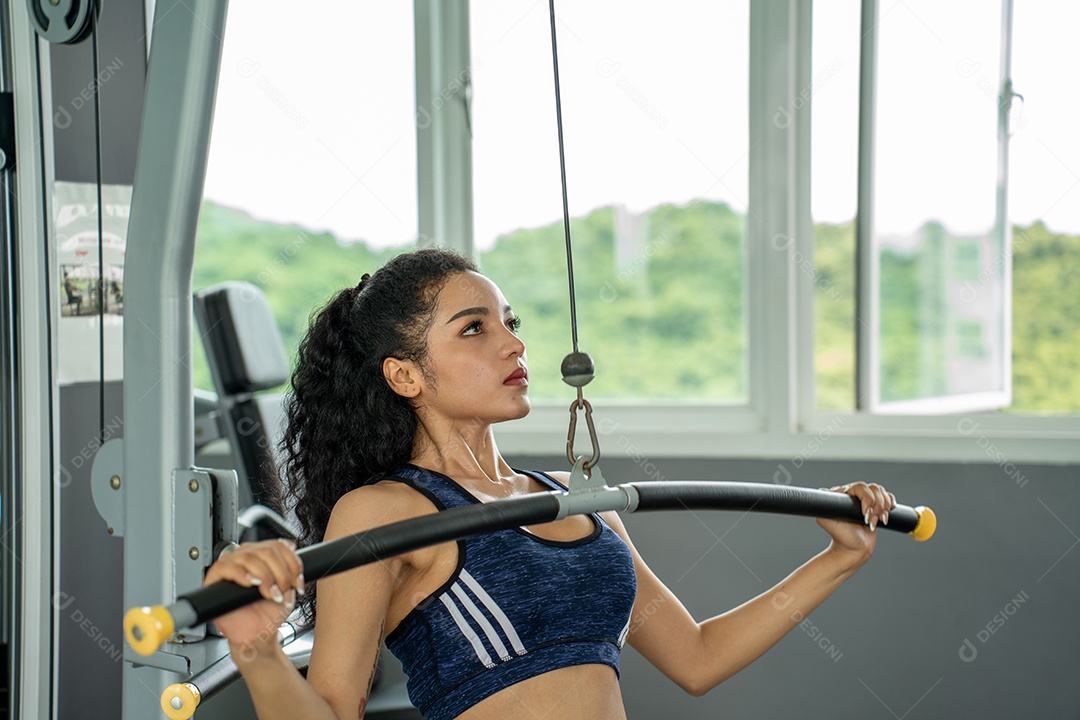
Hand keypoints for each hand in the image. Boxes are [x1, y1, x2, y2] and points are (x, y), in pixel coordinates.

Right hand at [202, 538, 305, 662]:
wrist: (258, 634)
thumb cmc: (269, 612)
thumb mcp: (288, 588)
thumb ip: (290, 567)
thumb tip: (292, 549)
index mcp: (262, 555)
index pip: (278, 545)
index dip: (291, 562)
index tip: (297, 580)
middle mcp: (246, 556)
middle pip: (266, 550)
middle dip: (280, 572)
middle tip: (283, 590)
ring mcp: (230, 565)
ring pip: (249, 557)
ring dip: (265, 576)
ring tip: (270, 594)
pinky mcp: (214, 579)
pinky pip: (225, 567)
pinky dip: (241, 574)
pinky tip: (252, 584)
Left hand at [816, 482, 896, 565]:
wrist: (853, 550)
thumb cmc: (841, 536)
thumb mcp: (826, 521)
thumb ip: (823, 506)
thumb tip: (824, 491)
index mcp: (843, 494)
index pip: (861, 487)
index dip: (867, 500)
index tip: (865, 515)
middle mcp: (855, 495)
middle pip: (874, 489)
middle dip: (877, 507)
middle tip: (870, 522)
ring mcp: (866, 501)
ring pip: (882, 493)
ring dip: (883, 509)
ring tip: (876, 522)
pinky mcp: (876, 508)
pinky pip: (888, 498)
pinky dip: (891, 505)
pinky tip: (886, 516)